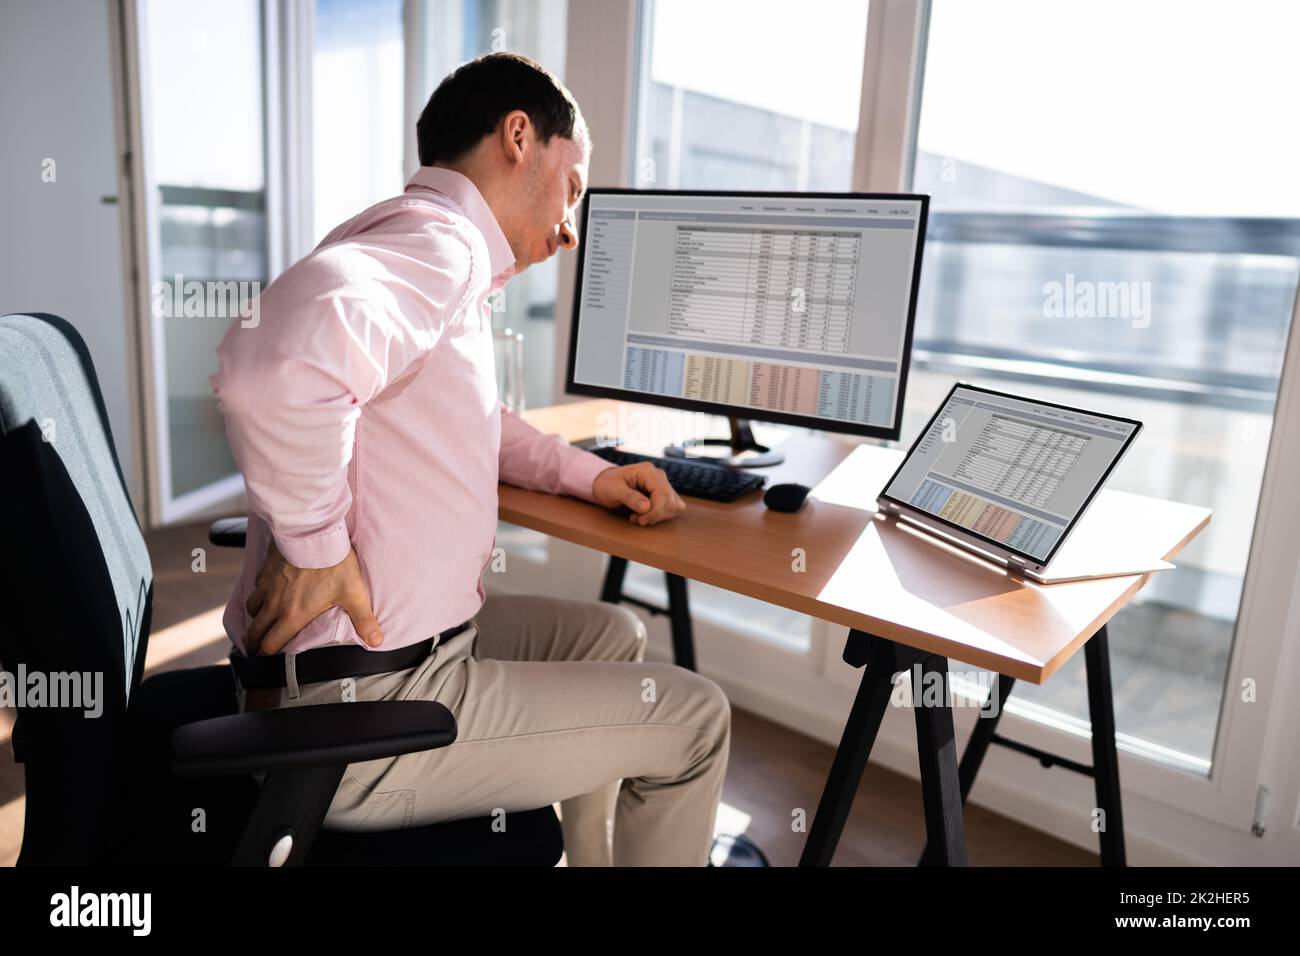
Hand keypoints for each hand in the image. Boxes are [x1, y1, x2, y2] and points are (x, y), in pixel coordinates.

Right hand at [244, 542, 383, 655]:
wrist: (314, 533)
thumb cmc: (334, 564)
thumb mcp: (353, 594)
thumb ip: (363, 620)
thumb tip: (376, 641)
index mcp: (293, 615)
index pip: (272, 644)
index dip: (266, 656)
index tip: (265, 660)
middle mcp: (275, 604)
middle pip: (256, 630)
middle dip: (254, 642)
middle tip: (255, 648)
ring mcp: (267, 585)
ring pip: (252, 608)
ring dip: (255, 617)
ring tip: (259, 621)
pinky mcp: (266, 568)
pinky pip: (255, 586)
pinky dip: (257, 593)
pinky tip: (264, 591)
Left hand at [591, 463, 685, 525]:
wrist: (606, 483)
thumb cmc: (607, 484)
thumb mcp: (614, 491)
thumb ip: (630, 498)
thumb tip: (646, 507)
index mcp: (647, 471)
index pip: (662, 493)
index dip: (655, 511)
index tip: (640, 520)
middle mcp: (659, 475)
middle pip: (670, 501)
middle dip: (655, 515)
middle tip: (637, 519)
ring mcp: (663, 484)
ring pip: (675, 505)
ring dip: (659, 517)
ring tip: (640, 517)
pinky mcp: (664, 493)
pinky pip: (674, 507)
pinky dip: (662, 516)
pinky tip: (648, 516)